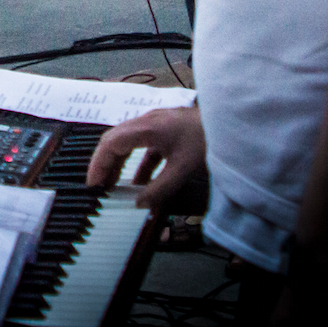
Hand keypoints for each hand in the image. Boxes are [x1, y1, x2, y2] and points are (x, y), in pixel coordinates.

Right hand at [85, 105, 206, 211]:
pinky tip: (140, 182)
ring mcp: (157, 124)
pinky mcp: (167, 130)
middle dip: (104, 164)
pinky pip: (144, 146)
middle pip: (115, 140)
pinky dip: (138, 164)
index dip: (98, 164)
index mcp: (147, 127)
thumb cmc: (207, 142)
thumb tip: (139, 205)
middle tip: (98, 187)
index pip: (111, 143)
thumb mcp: (183, 169)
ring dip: (119, 164)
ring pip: (128, 142)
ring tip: (113, 186)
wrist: (234, 123)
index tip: (93, 185)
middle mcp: (147, 122)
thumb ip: (160, 189)